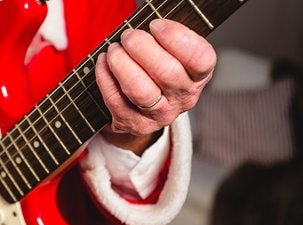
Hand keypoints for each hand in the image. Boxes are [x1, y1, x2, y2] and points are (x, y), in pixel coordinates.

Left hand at [95, 19, 215, 150]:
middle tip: (128, 36)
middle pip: (166, 72)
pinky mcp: (133, 123)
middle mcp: (183, 98)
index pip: (199, 59)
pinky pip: (116, 99)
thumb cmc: (157, 72)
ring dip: (121, 63)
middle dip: (141, 47)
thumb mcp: (172, 56)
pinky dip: (105, 77)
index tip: (156, 25)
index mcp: (198, 77)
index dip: (176, 38)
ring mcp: (158, 115)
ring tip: (114, 49)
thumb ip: (166, 40)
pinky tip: (103, 62)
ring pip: (139, 90)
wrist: (142, 112)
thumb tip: (147, 24)